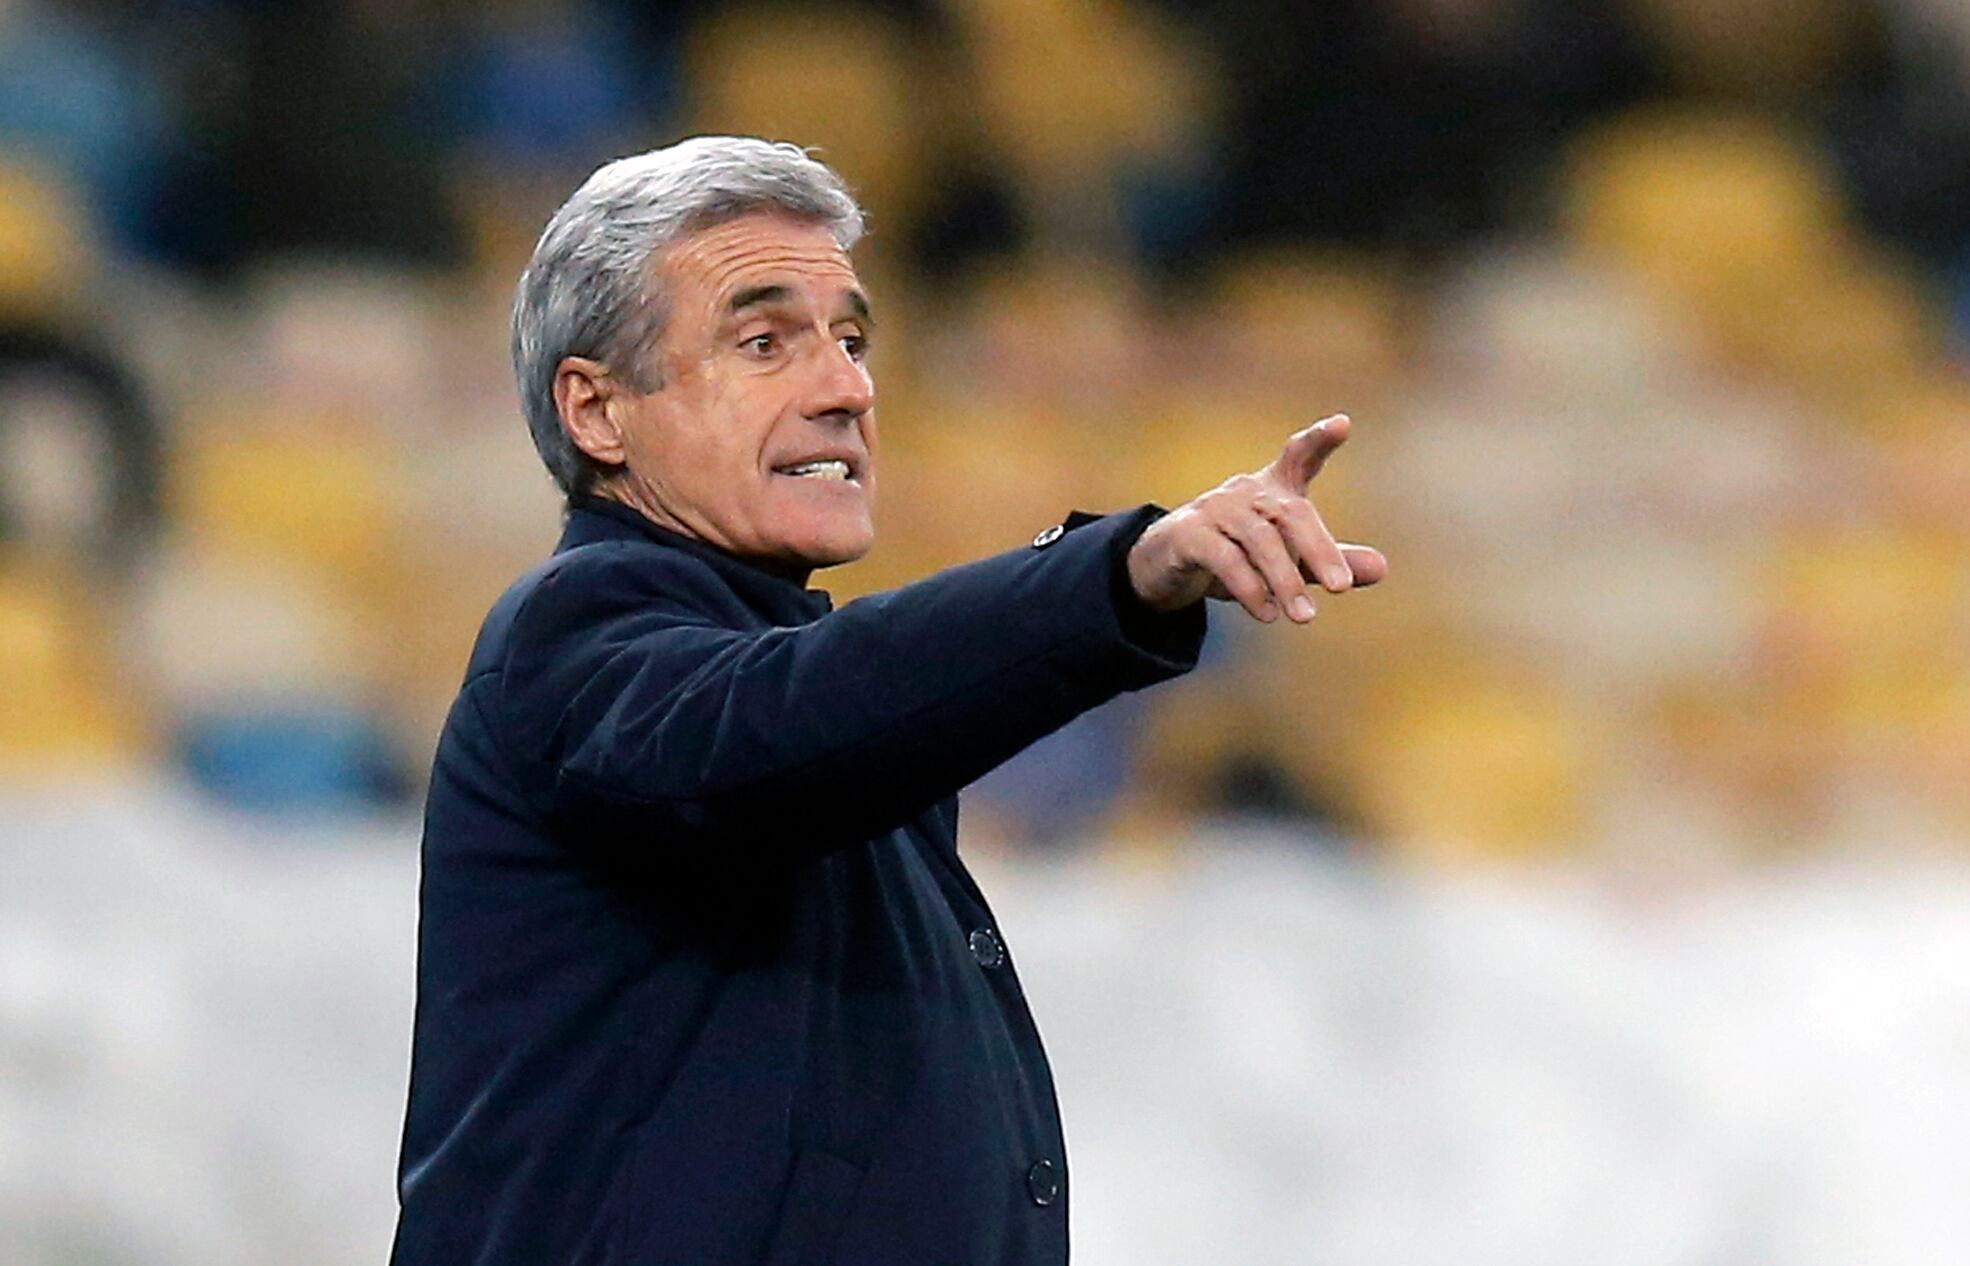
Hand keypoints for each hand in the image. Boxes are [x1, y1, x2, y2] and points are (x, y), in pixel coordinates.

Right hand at [1125, 414, 1386, 621]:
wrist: (1164, 564)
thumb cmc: (1234, 552)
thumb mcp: (1285, 558)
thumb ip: (1328, 561)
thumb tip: (1382, 569)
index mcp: (1272, 488)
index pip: (1298, 455)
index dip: (1319, 439)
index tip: (1342, 425)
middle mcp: (1245, 492)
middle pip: (1290, 513)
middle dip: (1319, 549)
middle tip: (1341, 588)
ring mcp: (1214, 510)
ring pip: (1259, 541)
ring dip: (1284, 580)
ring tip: (1304, 617)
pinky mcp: (1188, 536)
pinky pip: (1224, 559)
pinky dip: (1248, 588)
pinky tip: (1267, 614)